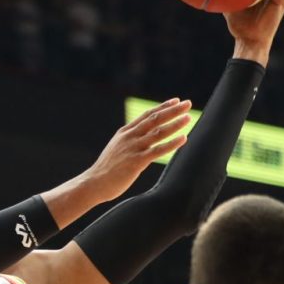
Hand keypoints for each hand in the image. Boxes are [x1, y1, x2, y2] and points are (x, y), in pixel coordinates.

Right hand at [75, 98, 194, 202]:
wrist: (94, 183)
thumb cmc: (107, 169)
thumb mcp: (117, 148)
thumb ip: (130, 141)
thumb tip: (144, 138)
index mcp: (125, 132)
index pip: (147, 115)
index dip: (162, 107)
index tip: (176, 101)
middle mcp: (130, 137)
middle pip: (155, 119)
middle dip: (172, 110)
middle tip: (187, 104)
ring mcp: (133, 148)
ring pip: (158, 132)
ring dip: (175, 124)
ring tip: (188, 117)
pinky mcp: (136, 162)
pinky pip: (158, 150)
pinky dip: (172, 143)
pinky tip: (183, 138)